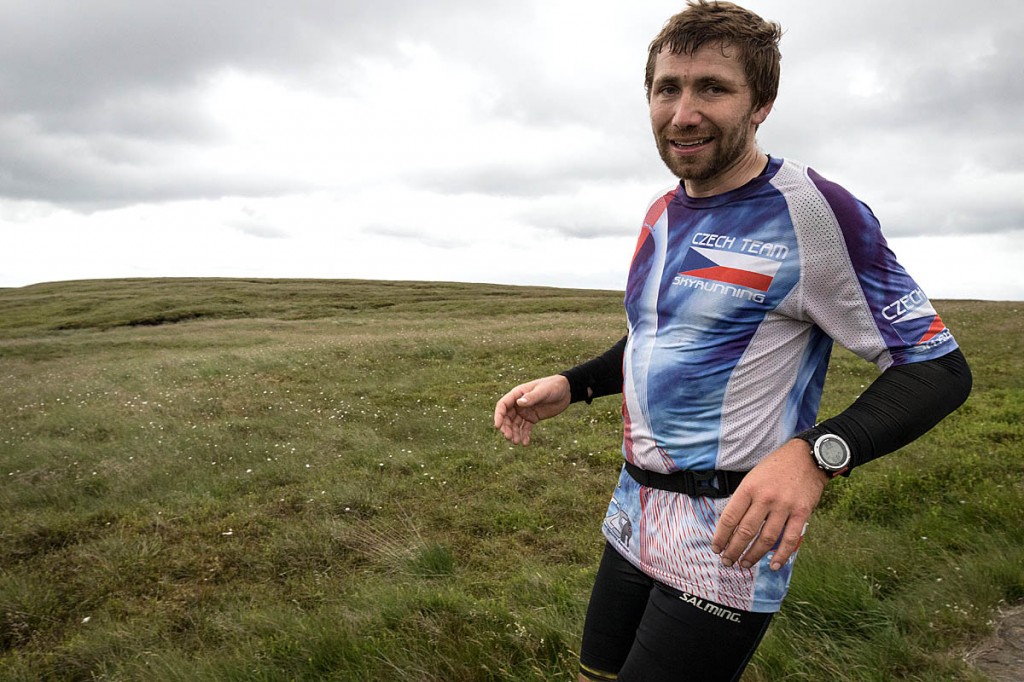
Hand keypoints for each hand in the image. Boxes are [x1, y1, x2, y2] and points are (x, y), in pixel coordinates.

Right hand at [493, 375, 571, 444]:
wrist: (566, 390)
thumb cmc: (553, 386)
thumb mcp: (543, 391)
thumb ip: (532, 397)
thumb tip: (519, 403)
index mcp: (518, 394)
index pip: (503, 405)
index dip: (498, 415)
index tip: (497, 426)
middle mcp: (519, 403)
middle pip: (507, 417)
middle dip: (506, 428)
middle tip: (509, 438)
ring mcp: (525, 411)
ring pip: (515, 424)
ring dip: (514, 433)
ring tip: (517, 442)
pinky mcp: (533, 418)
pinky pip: (526, 428)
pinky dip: (524, 435)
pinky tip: (526, 443)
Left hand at [711, 439, 828, 570]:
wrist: (807, 457)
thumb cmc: (776, 468)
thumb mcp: (753, 477)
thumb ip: (744, 499)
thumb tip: (731, 526)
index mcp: (749, 488)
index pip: (729, 518)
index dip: (721, 537)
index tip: (716, 548)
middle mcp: (765, 498)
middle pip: (745, 532)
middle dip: (733, 550)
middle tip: (727, 562)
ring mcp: (784, 506)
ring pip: (766, 539)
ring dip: (753, 555)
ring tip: (745, 564)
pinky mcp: (802, 513)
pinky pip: (790, 539)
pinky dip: (781, 555)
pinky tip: (773, 565)